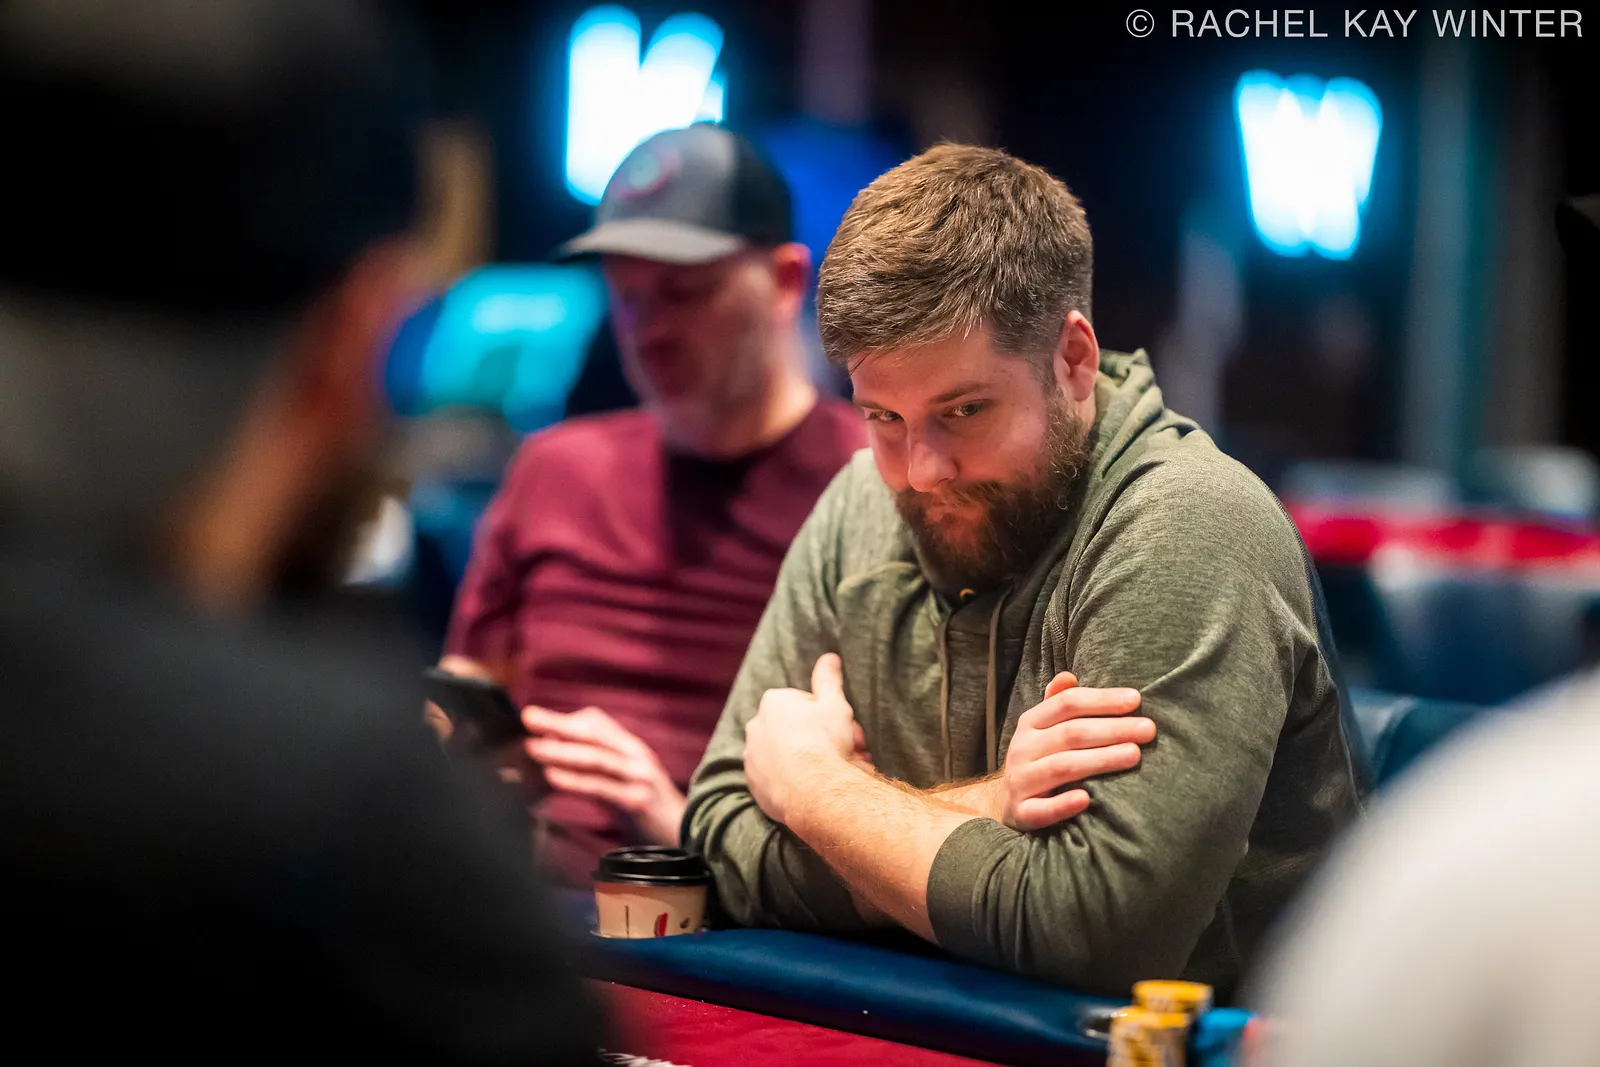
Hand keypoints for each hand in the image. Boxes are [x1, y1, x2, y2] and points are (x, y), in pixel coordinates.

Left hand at [523, 705, 685, 845]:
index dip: (567, 719)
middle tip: (528, 717)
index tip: (536, 718)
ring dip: (562, 750)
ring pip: (597, 757)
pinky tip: (552, 776)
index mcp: (631, 749)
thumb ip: (593, 772)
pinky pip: (602, 787)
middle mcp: (637, 756)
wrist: (686, 836)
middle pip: (594, 733)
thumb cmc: (647, 813)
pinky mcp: (638, 801)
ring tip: (532, 747)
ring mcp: (640, 777)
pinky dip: (575, 780)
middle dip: (559, 723)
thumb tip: (554, 762)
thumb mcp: (619, 785)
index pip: (598, 723)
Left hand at [744, 653, 866, 825]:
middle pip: (796, 730)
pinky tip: (815, 788)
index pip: (805, 704)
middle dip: (822, 739)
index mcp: (774, 702)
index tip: (847, 730)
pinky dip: (794, 781)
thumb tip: (829, 658)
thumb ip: (829, 680)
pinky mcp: (754, 783)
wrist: (813, 790)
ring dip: (808, 760)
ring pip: (786, 754)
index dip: (829, 717)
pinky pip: (777, 778)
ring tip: (834, 773)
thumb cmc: (826, 742)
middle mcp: (756, 726)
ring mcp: (752, 756)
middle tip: (850, 752)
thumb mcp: (835, 704)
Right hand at [1001, 672, 1153, 830]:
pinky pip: (1042, 810)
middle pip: (1070, 733)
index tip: (1136, 700)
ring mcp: (1020, 780)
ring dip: (1099, 760)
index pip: (1066, 704)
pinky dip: (1063, 805)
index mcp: (1031, 723)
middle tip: (1148, 729)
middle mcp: (1022, 748)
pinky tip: (1086, 800)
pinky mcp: (1021, 812)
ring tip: (1134, 755)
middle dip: (1112, 729)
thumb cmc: (1039, 760)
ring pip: (1061, 768)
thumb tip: (1069, 675)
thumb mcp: (1043, 728)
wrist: (1008, 804)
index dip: (1101, 700)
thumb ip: (1059, 703)